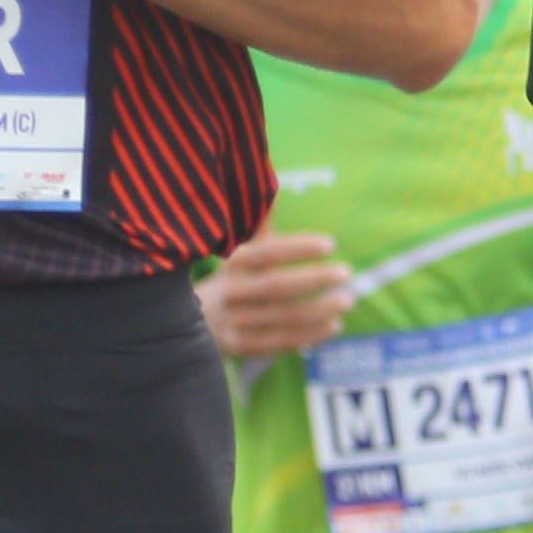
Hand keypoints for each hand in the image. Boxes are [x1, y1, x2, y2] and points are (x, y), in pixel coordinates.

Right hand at [200, 231, 356, 363]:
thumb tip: (275, 187)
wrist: (186, 321)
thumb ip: (261, 225)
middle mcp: (229, 292)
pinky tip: (334, 326)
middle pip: (275, 286)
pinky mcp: (239, 346)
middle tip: (346, 273)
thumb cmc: (231, 280)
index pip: (267, 253)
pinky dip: (309, 334)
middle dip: (313, 279)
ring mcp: (232, 321)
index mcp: (232, 263)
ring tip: (346, 300)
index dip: (298, 248)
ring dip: (318, 310)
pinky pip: (280, 341)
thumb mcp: (240, 253)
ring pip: (281, 317)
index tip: (330, 244)